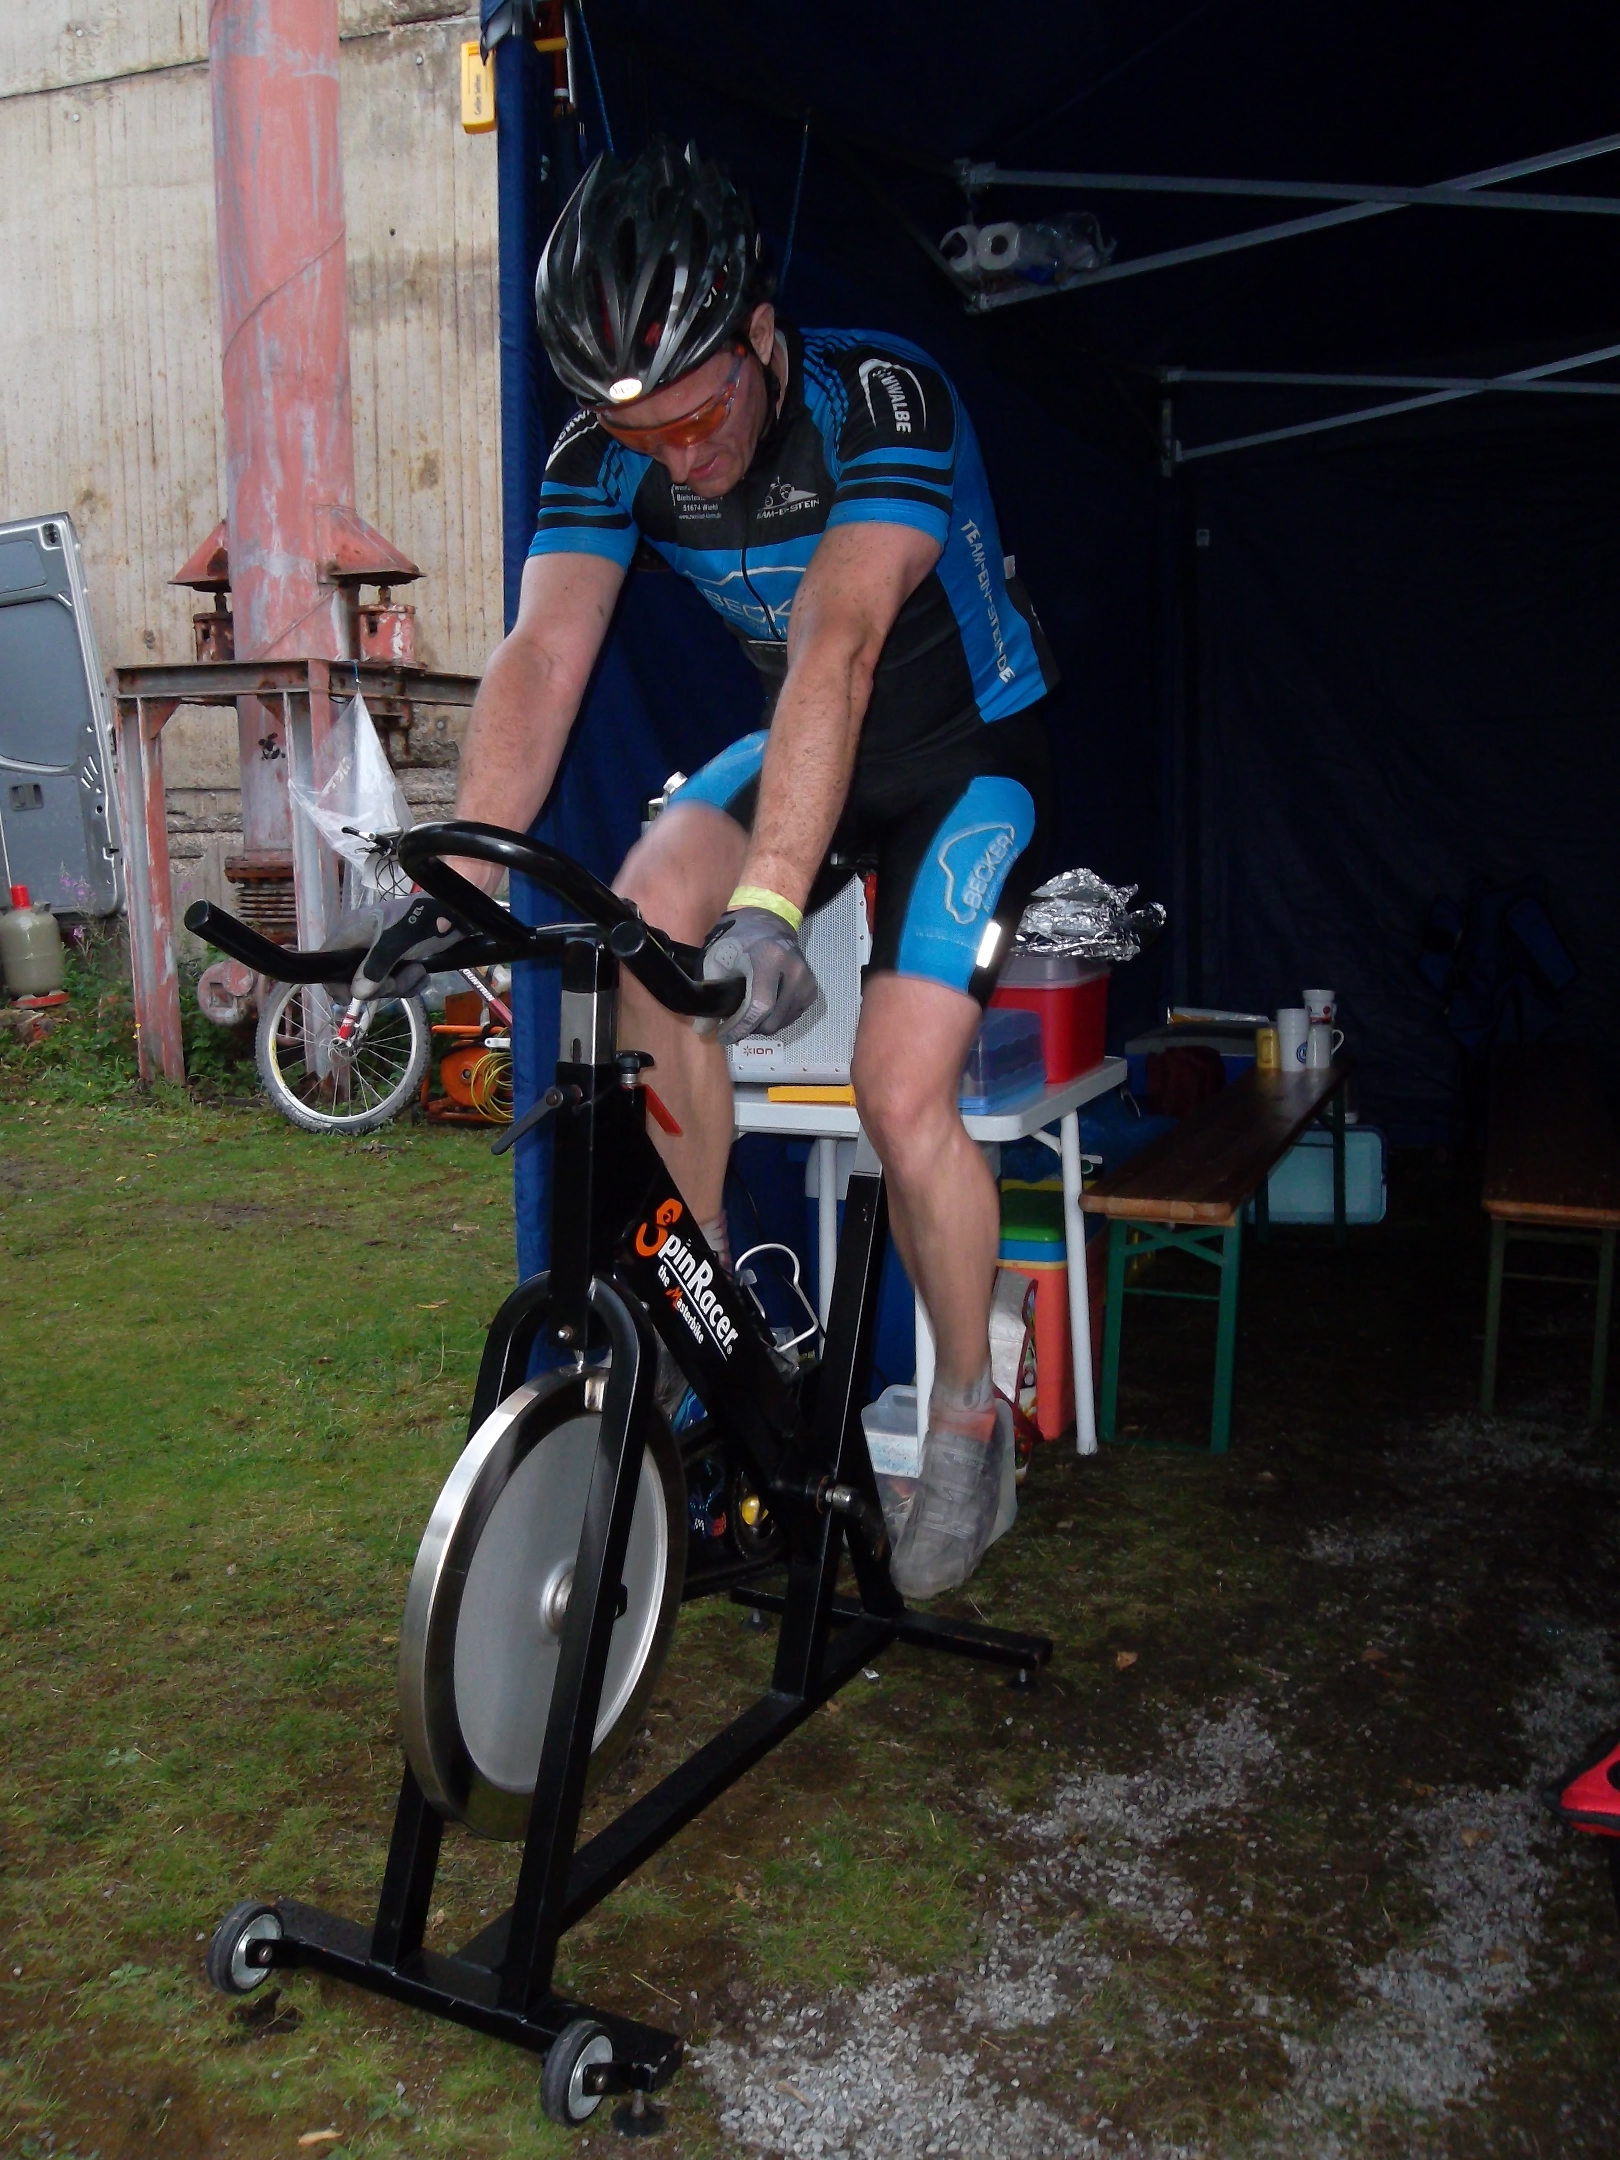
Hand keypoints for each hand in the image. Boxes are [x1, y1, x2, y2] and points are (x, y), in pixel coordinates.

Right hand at [326, 894, 465, 999]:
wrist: (453, 912)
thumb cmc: (420, 919)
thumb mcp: (395, 941)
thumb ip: (375, 966)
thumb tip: (357, 993)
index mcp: (351, 933)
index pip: (328, 963)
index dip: (338, 983)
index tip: (357, 995)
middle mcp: (362, 945)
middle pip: (357, 981)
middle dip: (381, 986)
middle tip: (399, 978)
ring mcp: (381, 955)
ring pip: (380, 986)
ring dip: (402, 985)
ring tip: (418, 969)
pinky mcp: (400, 962)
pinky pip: (399, 984)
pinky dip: (411, 984)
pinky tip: (423, 974)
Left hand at [701, 907, 818, 1044]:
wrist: (768, 921)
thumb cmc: (739, 939)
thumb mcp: (717, 959)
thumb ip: (710, 992)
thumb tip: (702, 1030)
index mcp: (769, 960)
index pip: (759, 1006)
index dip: (740, 1027)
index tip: (723, 1036)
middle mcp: (793, 971)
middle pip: (772, 1021)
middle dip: (749, 1028)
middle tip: (733, 1022)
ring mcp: (806, 981)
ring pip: (782, 1023)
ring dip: (762, 1024)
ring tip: (748, 1011)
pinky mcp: (811, 989)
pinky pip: (792, 1017)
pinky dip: (776, 1018)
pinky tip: (765, 1006)